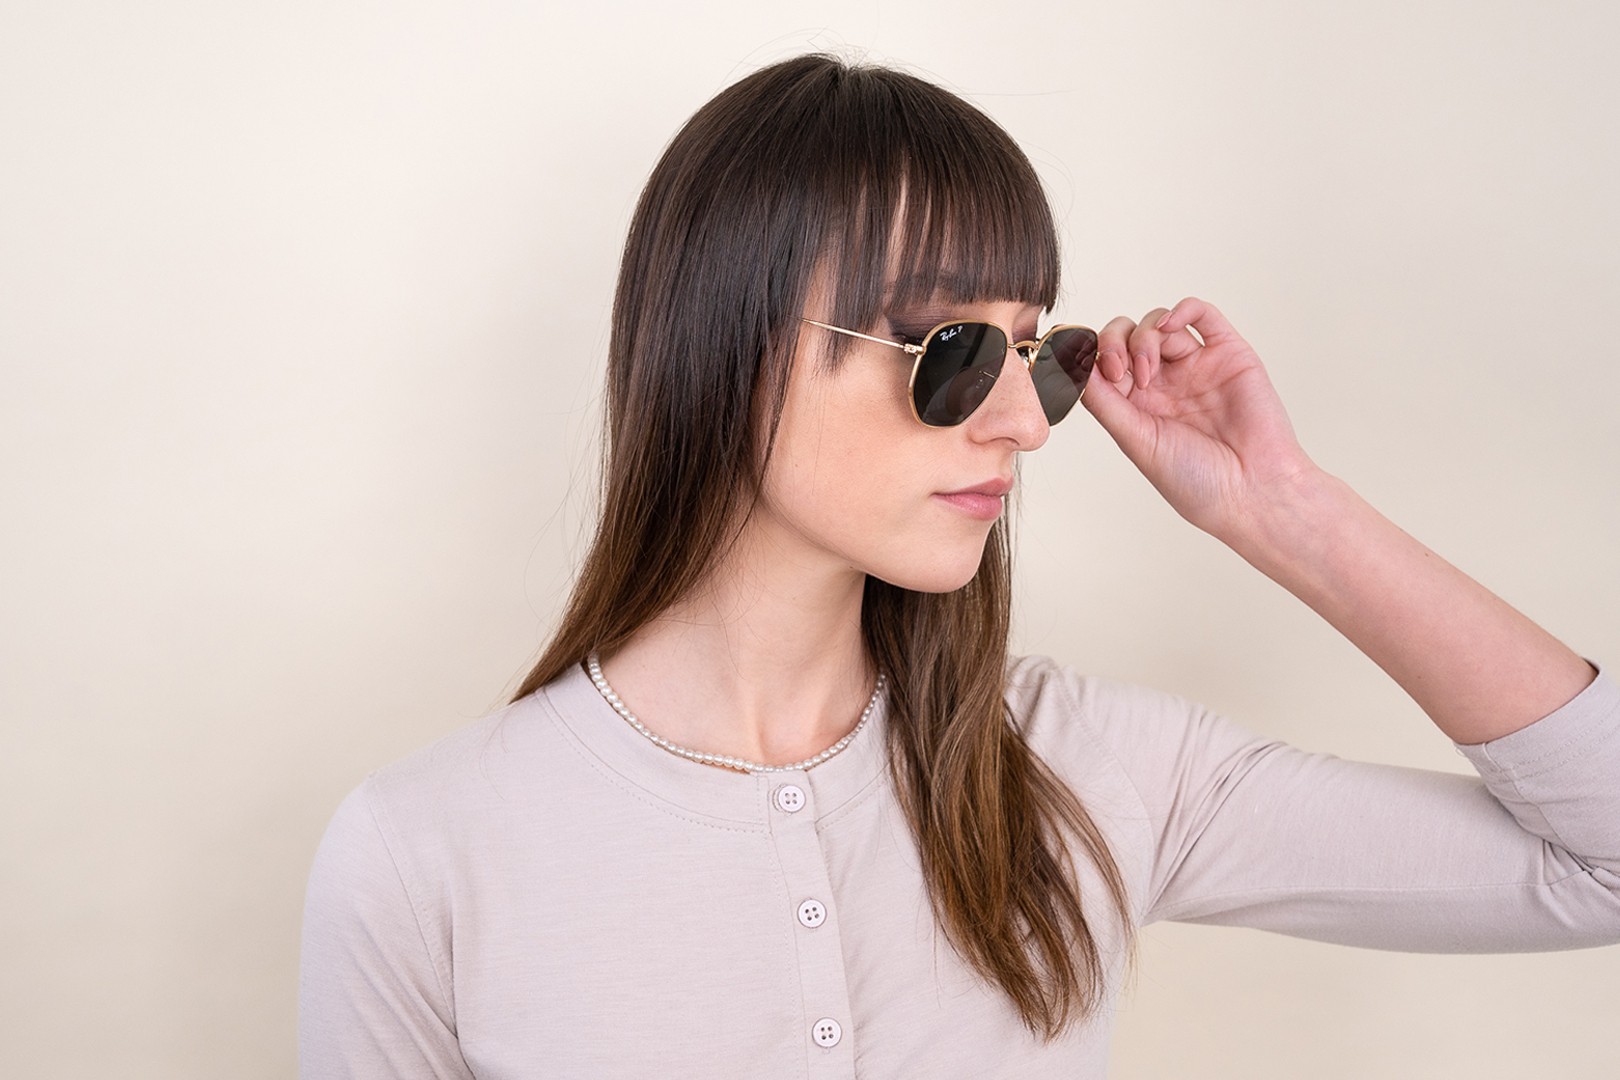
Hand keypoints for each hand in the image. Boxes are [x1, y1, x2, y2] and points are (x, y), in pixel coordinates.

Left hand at [1083, 297, 1316, 543]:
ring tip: (1149, 370)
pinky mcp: (1228, 354)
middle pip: (1126, 337)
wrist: (1251, 491)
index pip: (1104, 363)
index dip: (1092, 358)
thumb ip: (1104, 402)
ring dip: (1143, 337)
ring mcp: (1196, 366)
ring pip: (1158, 324)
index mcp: (1138, 405)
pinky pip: (1202, 315)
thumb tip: (1073, 366)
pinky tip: (1168, 326)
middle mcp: (1165, 383)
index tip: (1092, 372)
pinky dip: (1181, 310)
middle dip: (1114, 343)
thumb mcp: (1136, 440)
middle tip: (1119, 369)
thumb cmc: (1197, 481)